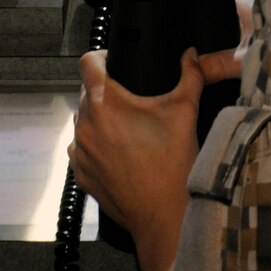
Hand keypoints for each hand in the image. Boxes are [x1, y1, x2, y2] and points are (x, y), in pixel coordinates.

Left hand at [68, 46, 240, 254]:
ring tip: (127, 129)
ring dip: (99, 120)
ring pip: (83, 123)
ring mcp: (80, 152)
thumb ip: (190, 76)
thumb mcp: (185, 111)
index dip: (100, 58)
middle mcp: (85, 125)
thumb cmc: (174, 163)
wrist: (165, 215)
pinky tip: (120, 154)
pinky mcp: (81, 175)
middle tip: (130, 100)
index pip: (88, 64)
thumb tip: (191, 54)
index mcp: (105, 103)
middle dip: (105, 92)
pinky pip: (83, 151)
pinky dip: (96, 147)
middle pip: (86, 94)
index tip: (114, 62)